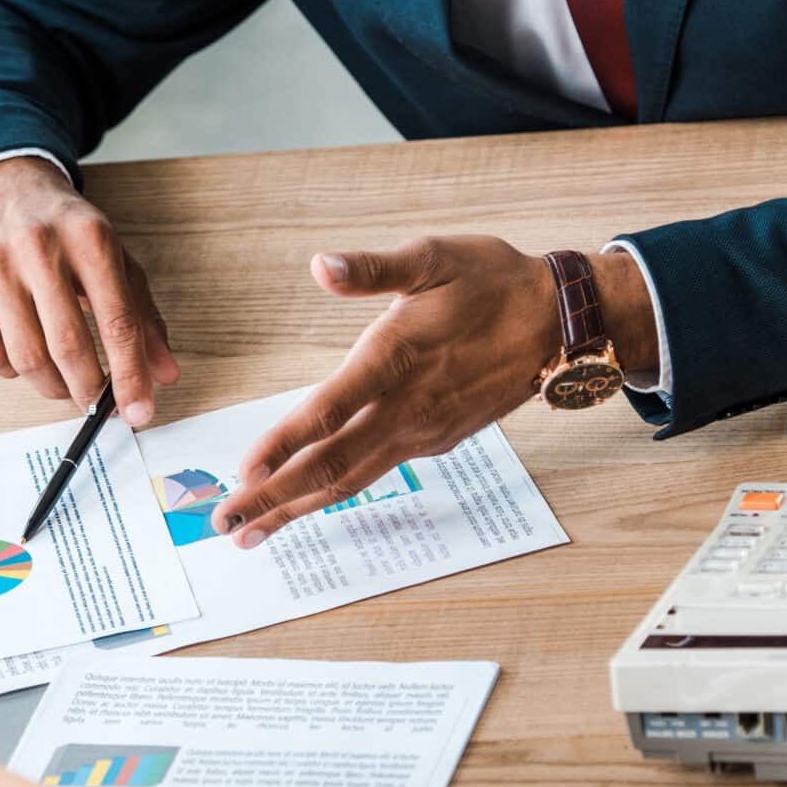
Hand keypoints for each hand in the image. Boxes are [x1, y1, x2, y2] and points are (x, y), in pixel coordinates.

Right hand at [0, 159, 178, 424]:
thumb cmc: (63, 228)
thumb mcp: (114, 257)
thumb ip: (143, 316)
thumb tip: (164, 374)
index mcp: (89, 237)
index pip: (117, 321)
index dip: (130, 376)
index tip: (138, 412)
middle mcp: (38, 247)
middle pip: (68, 346)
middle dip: (89, 390)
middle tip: (97, 404)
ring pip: (26, 358)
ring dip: (52, 387)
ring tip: (65, 383)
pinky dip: (12, 372)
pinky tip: (26, 356)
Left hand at [211, 235, 560, 546]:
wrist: (560, 323)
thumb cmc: (494, 282)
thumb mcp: (435, 256)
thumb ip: (373, 268)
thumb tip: (321, 266)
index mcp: (396, 359)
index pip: (329, 412)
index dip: (283, 444)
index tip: (243, 470)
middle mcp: (407, 408)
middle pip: (331, 466)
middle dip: (274, 497)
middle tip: (226, 521)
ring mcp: (423, 432)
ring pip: (351, 480)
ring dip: (297, 507)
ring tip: (253, 529)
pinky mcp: (436, 440)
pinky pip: (375, 473)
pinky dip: (334, 492)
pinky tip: (309, 498)